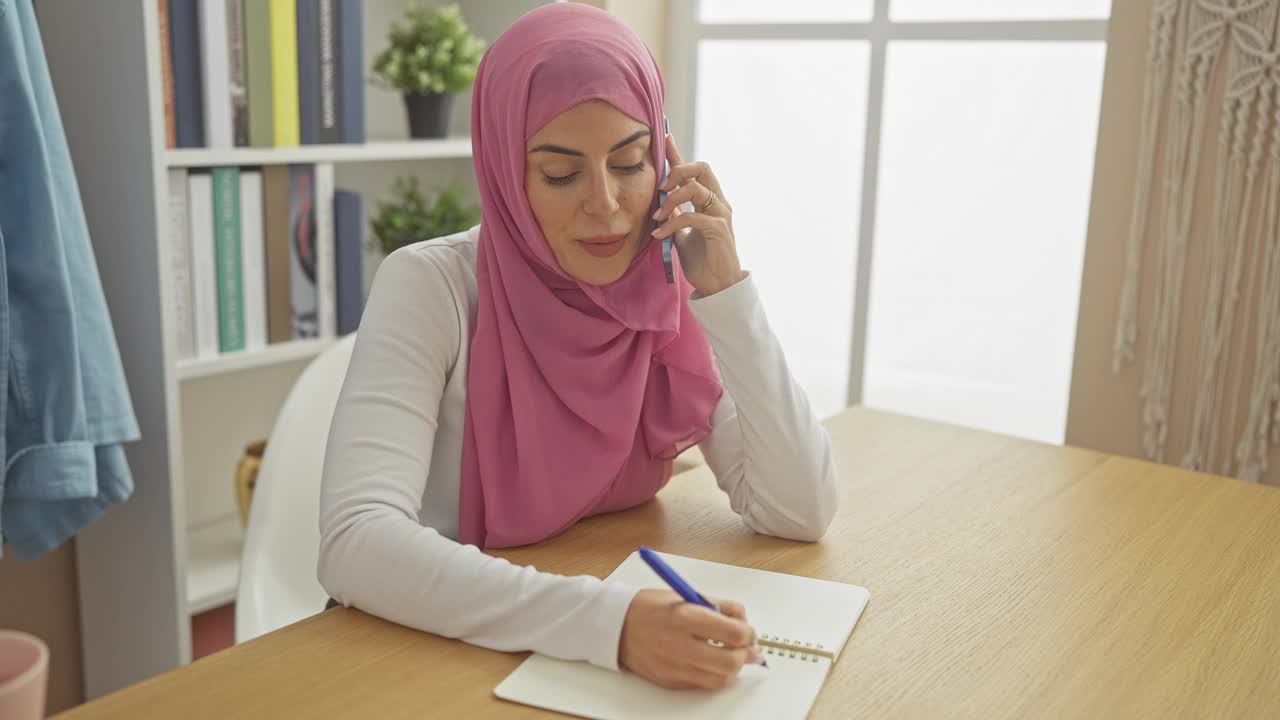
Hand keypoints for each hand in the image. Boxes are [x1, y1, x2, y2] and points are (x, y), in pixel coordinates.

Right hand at [618, 589, 763, 689]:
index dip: (749, 633)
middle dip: (746, 655)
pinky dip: (714, 675)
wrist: (615, 626)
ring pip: (720, 679)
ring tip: (731, 655)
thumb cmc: (649, 607)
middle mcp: (680, 644)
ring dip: (733, 668)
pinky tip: (712, 662)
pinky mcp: (671, 681)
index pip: (734, 633)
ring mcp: (675, 666)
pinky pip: (703, 684)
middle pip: (730, 662)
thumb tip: (743, 619)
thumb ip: (717, 606)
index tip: (748, 630)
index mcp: (686, 617)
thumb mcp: (685, 595)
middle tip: (748, 648)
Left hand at [651, 134, 744, 296]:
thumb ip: (676, 214)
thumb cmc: (702, 260)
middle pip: (702, 168)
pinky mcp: (718, 230)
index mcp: (711, 200)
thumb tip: (661, 202)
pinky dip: (671, 224)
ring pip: (695, 189)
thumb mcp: (683, 232)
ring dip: (670, 200)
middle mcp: (719, 202)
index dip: (678, 154)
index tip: (664, 138)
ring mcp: (721, 214)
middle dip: (677, 172)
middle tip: (660, 189)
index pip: (695, 171)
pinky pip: (691, 217)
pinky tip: (659, 235)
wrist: (718, 285)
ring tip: (657, 217)